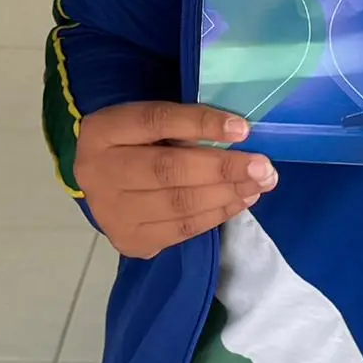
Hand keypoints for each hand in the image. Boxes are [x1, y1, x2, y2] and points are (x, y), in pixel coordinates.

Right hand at [73, 100, 274, 259]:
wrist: (101, 186)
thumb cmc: (134, 145)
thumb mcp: (146, 124)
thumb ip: (180, 125)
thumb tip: (238, 134)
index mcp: (102, 131)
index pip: (155, 122)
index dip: (201, 124)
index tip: (242, 129)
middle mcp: (99, 172)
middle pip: (168, 169)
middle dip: (223, 168)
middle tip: (263, 166)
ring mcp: (111, 213)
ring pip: (179, 204)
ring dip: (227, 194)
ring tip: (259, 184)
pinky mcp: (130, 240)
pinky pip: (182, 229)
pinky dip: (217, 214)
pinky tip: (240, 201)